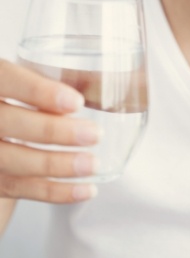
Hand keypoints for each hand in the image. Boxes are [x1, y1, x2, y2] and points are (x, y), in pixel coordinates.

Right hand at [0, 60, 98, 202]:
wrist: (4, 123)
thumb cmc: (24, 91)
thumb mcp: (32, 74)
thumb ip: (58, 76)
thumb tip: (103, 82)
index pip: (6, 79)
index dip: (38, 91)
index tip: (76, 102)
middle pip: (8, 123)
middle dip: (53, 131)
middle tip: (94, 134)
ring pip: (11, 160)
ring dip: (56, 166)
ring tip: (93, 164)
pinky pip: (18, 188)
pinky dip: (54, 192)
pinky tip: (85, 190)